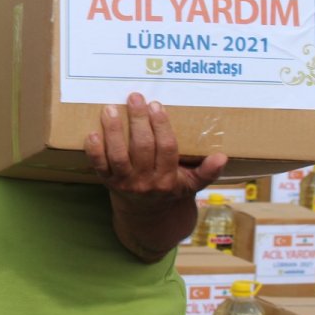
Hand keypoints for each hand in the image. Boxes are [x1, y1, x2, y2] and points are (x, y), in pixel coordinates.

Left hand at [86, 93, 226, 201]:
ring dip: (113, 131)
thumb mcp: (191, 184)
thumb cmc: (170, 190)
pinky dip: (94, 150)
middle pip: (142, 147)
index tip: (156, 105)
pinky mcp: (106, 181)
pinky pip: (98, 165)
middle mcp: (146, 181)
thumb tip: (222, 157)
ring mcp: (124, 182)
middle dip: (138, 121)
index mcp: (168, 179)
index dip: (161, 126)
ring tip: (110, 108)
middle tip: (135, 97)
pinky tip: (91, 132)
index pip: (167, 148)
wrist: (146, 216)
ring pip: (118, 155)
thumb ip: (207, 172)